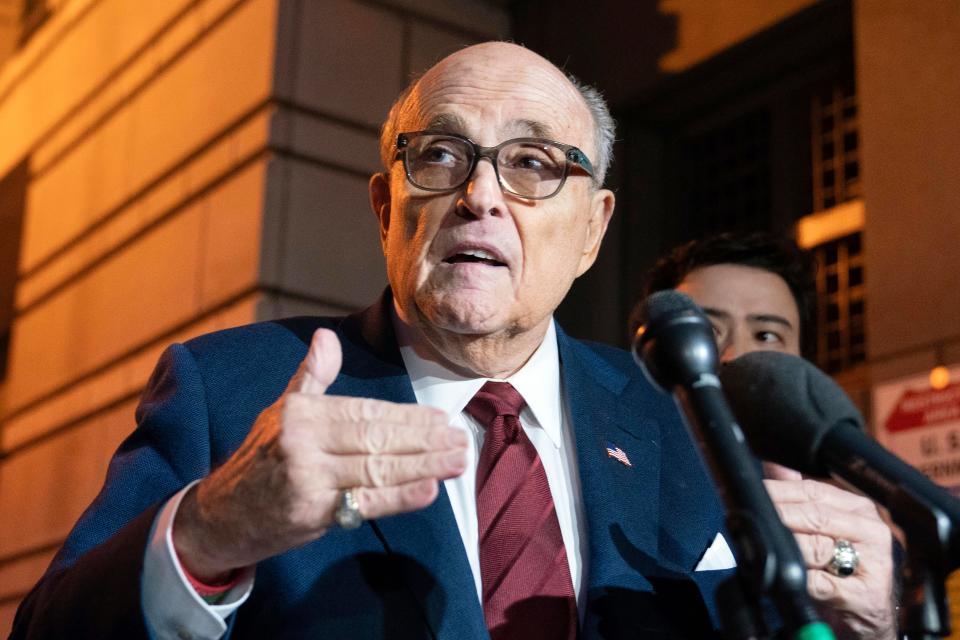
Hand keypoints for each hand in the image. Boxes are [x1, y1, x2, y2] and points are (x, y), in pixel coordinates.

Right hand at [173, 328, 467, 580]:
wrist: (222, 514)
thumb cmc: (263, 458)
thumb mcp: (282, 411)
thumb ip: (311, 376)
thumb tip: (326, 336)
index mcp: (302, 412)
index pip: (366, 412)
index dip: (407, 417)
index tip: (441, 419)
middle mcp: (303, 441)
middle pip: (377, 439)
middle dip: (424, 441)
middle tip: (460, 440)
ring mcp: (307, 477)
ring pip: (377, 469)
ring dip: (424, 466)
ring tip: (457, 461)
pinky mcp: (312, 512)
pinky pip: (365, 503)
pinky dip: (400, 498)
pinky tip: (430, 490)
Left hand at [764, 463, 895, 639]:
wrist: (869, 615)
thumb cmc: (843, 568)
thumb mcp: (825, 528)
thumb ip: (799, 494)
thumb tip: (772, 463)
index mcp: (859, 509)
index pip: (813, 491)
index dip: (779, 491)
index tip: (754, 494)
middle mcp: (871, 531)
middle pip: (814, 516)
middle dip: (778, 516)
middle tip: (754, 518)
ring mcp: (873, 563)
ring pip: (817, 548)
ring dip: (787, 548)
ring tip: (768, 547)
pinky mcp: (867, 595)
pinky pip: (822, 584)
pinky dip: (801, 581)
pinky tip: (789, 579)